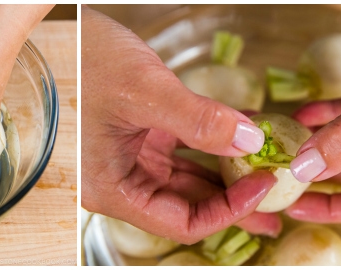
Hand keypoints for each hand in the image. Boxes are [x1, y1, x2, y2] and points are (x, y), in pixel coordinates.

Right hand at [81, 5, 276, 243]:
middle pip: (185, 206)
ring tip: (265, 171)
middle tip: (277, 197)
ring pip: (186, 180)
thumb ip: (198, 121)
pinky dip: (211, 144)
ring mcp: (129, 158)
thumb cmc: (84, 60)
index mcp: (111, 188)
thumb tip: (249, 143)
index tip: (262, 186)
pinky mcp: (137, 136)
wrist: (63, 30)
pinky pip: (181, 151)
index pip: (179, 222)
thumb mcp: (144, 90)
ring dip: (225, 174)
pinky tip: (242, 136)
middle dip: (232, 199)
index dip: (226, 212)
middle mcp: (119, 180)